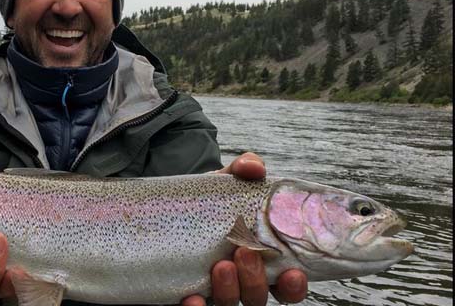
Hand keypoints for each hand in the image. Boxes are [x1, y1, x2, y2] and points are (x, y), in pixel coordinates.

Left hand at [183, 152, 308, 305]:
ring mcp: (213, 291)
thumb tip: (254, 167)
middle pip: (258, 297)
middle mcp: (239, 282)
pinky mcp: (184, 295)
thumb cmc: (208, 202)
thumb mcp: (224, 185)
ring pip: (230, 305)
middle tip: (246, 252)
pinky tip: (191, 298)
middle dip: (256, 281)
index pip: (286, 283)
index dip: (294, 285)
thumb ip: (242, 171)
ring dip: (230, 290)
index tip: (294, 273)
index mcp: (259, 260)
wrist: (165, 211)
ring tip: (221, 266)